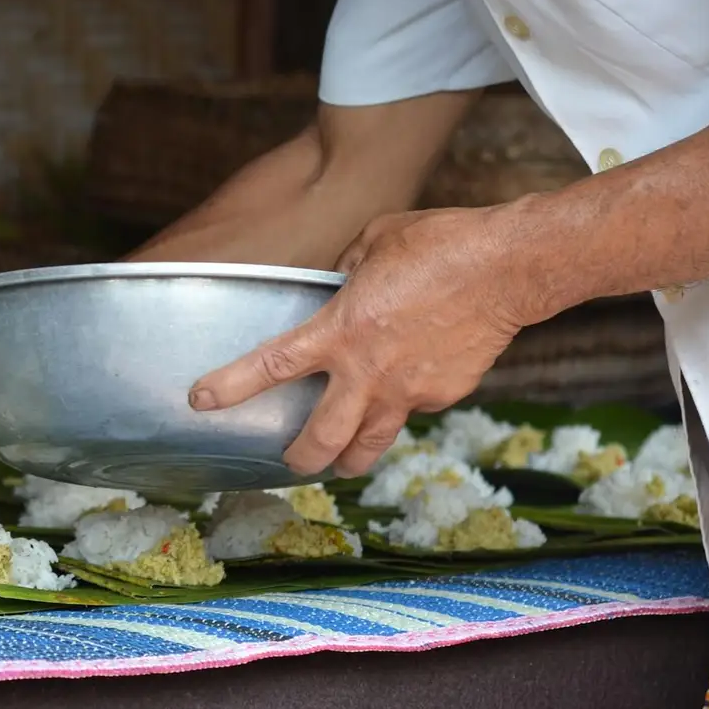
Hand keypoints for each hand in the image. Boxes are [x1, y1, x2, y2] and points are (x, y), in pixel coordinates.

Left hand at [187, 207, 541, 477]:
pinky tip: (411, 386)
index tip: (200, 401)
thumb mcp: (373, 243)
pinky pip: (413, 408)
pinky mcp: (444, 395)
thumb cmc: (438, 243)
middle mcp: (368, 371)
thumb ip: (345, 271)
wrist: (507, 267)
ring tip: (340, 464)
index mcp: (340, 330)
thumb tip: (340, 282)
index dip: (231, 387)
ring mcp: (408, 391)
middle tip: (292, 462)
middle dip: (300, 457)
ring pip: (369, 445)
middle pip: (321, 438)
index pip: (271, 366)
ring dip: (349, 460)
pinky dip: (404, 405)